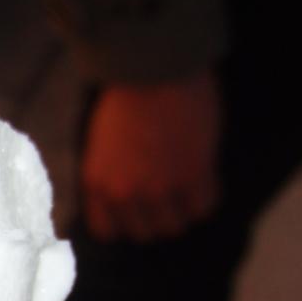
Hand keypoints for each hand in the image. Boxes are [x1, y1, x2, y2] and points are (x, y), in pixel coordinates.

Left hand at [81, 71, 220, 242]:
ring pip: (176, 225)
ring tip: (188, 183)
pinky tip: (204, 174)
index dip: (126, 220)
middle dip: (158, 215)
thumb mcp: (101, 145)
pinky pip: (203, 206)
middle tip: (170, 192)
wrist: (153, 68)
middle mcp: (123, 193)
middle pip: (145, 232)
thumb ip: (111, 176)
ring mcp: (158, 189)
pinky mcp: (191, 177)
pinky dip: (206, 195)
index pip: (107, 230)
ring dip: (183, 208)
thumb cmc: (127, 96)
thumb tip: (130, 199)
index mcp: (95, 183)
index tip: (139, 208)